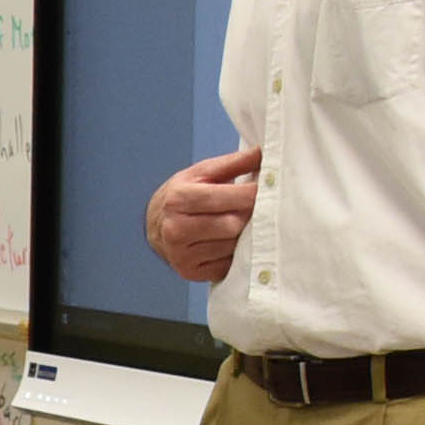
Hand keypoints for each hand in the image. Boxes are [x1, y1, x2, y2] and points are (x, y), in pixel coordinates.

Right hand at [145, 146, 263, 287]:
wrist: (155, 225)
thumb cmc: (183, 195)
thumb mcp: (202, 172)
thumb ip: (234, 163)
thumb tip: (263, 152)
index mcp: (178, 199)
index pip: (226, 198)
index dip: (253, 193)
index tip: (268, 188)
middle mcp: (176, 229)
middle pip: (232, 225)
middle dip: (249, 215)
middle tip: (258, 207)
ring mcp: (181, 255)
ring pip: (232, 247)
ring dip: (244, 235)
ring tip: (243, 224)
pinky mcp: (190, 273)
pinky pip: (227, 265)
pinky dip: (235, 253)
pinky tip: (231, 242)